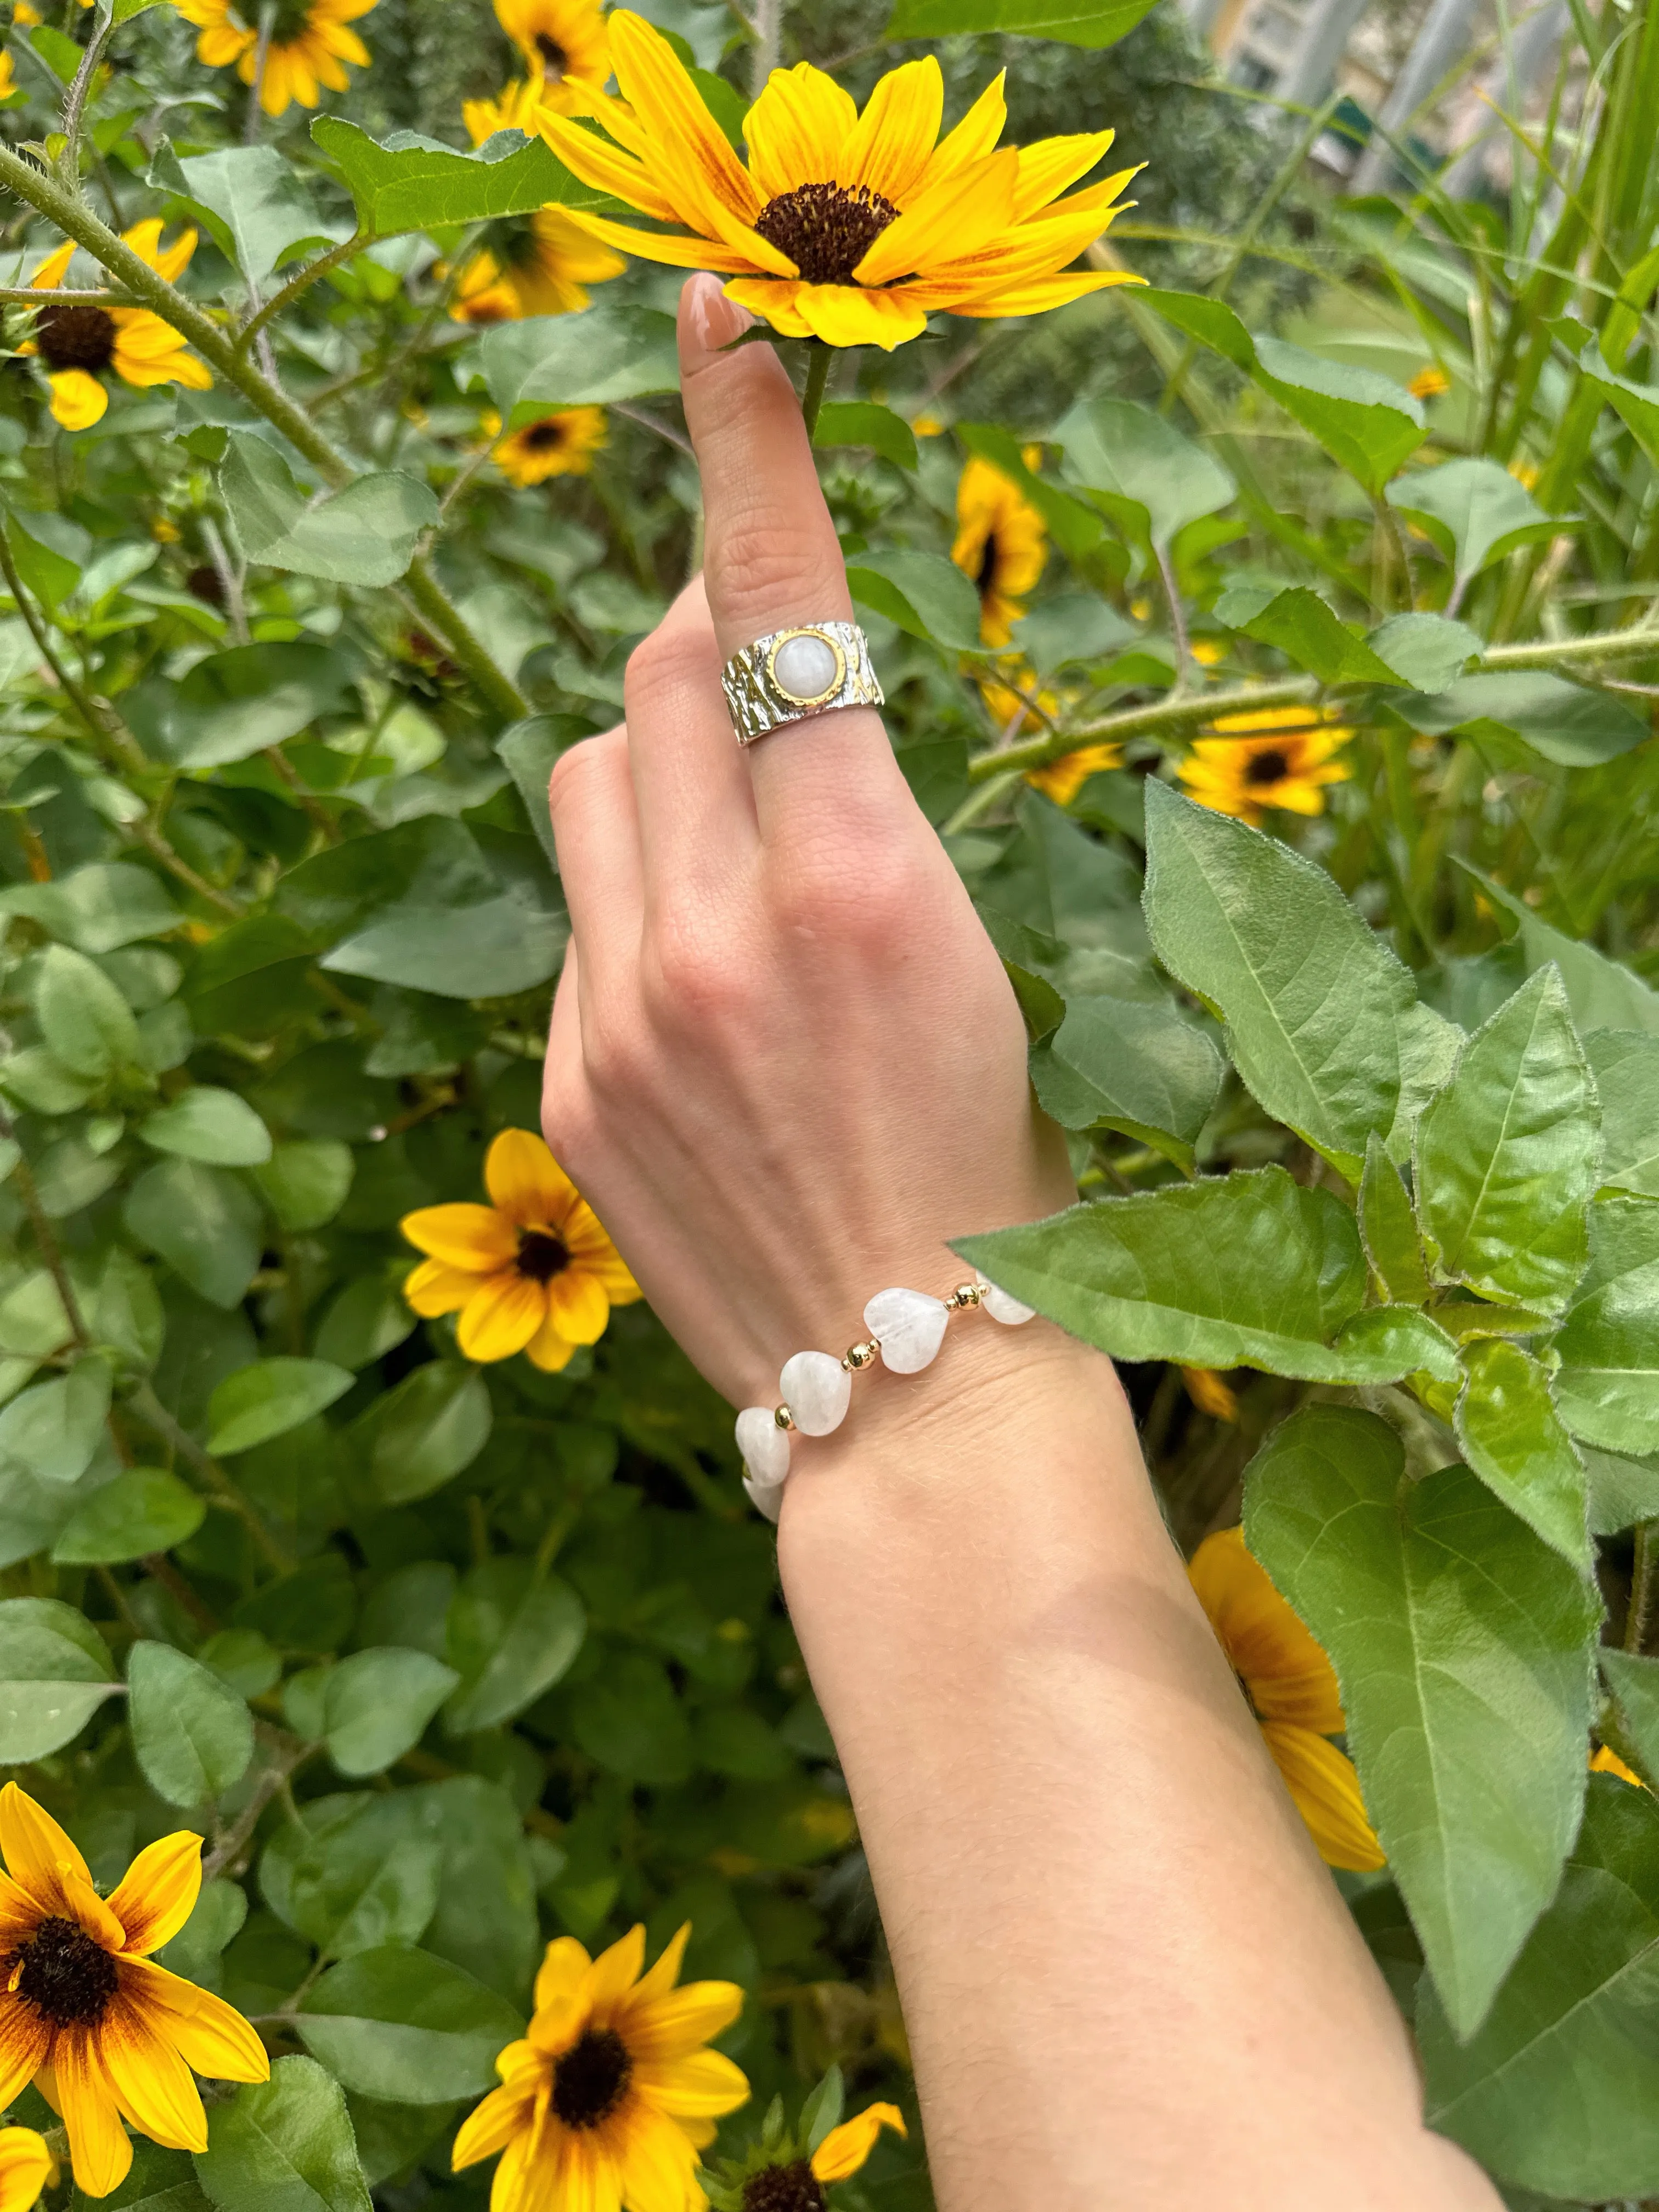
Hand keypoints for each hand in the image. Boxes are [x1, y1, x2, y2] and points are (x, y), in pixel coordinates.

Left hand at [539, 274, 1073, 1410]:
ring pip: (588, 779)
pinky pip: (576, 914)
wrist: (917, 1382)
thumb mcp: (969, 962)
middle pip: (654, 673)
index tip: (720, 321)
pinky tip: (705, 997)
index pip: (777, 608)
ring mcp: (619, 1013)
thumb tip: (757, 706)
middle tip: (763, 676)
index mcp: (860, 886)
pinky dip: (634, 903)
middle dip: (704, 643)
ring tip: (734, 861)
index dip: (750, 448)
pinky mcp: (565, 1082)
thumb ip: (845, 818)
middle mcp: (716, 934)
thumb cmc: (995, 1171)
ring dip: (653, 767)